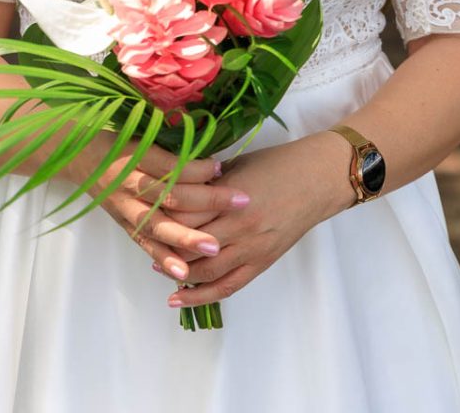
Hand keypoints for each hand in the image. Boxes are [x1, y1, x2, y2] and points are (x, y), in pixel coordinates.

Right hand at [64, 129, 251, 283]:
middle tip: (241, 202)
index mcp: (136, 155)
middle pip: (171, 196)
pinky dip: (165, 260)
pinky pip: (146, 246)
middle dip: (208, 200)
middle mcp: (130, 184)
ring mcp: (127, 208)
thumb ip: (171, 138)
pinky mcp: (126, 226)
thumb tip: (209, 141)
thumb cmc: (119, 138)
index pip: (171, 165)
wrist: (82, 156)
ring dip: (189, 239)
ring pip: (160, 226)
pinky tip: (184, 273)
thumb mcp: (142, 130)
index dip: (197, 167)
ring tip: (216, 247)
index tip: (222, 165)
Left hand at [155, 133, 351, 308]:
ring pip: (205, 272)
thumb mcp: (236, 165)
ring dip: (178, 273)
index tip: (143, 213)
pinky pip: (228, 287)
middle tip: (144, 243)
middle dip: (164, 246)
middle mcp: (239, 227)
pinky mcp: (262, 263)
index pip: (185, 215)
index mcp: (230, 197)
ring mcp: (251, 249)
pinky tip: (181, 296)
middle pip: (190, 245)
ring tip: (158, 269)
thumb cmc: (276, 164)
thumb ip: (207, 183)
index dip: (162, 217)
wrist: (316, 180)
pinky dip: (202, 295)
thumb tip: (176, 191)